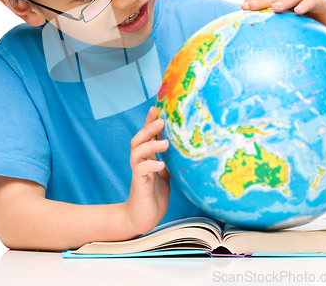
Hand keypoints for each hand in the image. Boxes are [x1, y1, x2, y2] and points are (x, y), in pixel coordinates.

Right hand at [124, 106, 170, 235]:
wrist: (141, 218)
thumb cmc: (154, 195)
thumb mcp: (166, 173)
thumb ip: (170, 160)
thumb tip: (188, 146)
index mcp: (147, 157)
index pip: (146, 135)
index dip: (149, 121)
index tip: (156, 107)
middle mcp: (140, 162)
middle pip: (138, 139)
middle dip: (148, 128)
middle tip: (160, 120)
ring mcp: (138, 173)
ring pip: (137, 152)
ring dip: (150, 145)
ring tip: (164, 142)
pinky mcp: (139, 185)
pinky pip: (141, 171)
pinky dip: (150, 165)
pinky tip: (161, 165)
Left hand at [241, 0, 325, 33]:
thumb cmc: (300, 23)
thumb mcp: (283, 22)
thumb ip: (269, 23)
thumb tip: (248, 34)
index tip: (242, 7)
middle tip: (252, 7)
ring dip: (284, 0)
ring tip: (275, 8)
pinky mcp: (321, 1)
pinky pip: (313, 0)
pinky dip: (306, 4)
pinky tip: (299, 10)